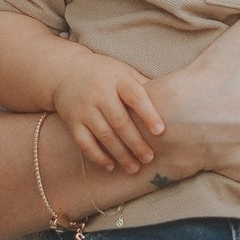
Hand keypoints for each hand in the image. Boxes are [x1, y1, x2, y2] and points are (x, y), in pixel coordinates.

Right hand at [57, 52, 160, 177]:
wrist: (66, 72)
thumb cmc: (105, 74)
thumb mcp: (124, 71)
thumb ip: (144, 85)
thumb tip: (173, 100)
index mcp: (118, 79)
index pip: (135, 97)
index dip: (148, 114)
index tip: (160, 131)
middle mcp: (100, 93)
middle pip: (120, 121)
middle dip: (136, 142)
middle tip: (149, 158)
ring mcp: (84, 109)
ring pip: (104, 135)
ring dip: (120, 154)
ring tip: (134, 167)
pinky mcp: (73, 122)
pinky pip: (84, 142)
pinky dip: (97, 156)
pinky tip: (110, 166)